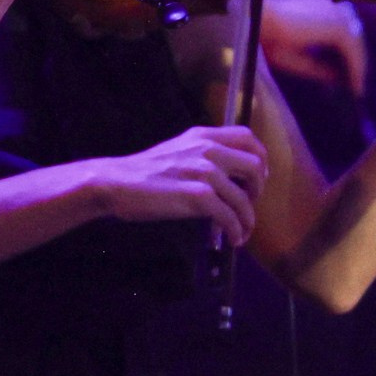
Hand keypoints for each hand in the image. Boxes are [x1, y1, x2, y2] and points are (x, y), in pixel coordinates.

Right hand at [92, 125, 267, 245]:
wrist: (115, 183)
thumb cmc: (143, 172)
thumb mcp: (177, 151)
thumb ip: (203, 154)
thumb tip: (229, 176)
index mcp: (203, 136)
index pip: (248, 137)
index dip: (261, 159)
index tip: (256, 178)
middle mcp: (206, 149)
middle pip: (255, 165)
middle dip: (258, 189)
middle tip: (249, 204)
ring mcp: (202, 172)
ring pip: (243, 198)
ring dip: (248, 219)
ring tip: (242, 232)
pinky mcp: (196, 196)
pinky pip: (228, 216)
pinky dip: (235, 230)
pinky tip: (232, 239)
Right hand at [259, 0, 366, 93]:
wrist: (257, 21)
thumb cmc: (265, 35)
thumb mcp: (293, 55)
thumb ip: (316, 65)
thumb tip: (337, 78)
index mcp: (318, 4)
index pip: (341, 27)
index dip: (345, 50)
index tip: (344, 71)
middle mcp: (330, 5)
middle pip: (353, 34)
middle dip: (356, 58)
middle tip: (355, 82)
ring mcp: (337, 13)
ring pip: (356, 43)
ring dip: (358, 65)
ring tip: (356, 88)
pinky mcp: (338, 26)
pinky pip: (353, 52)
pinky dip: (355, 69)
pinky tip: (354, 86)